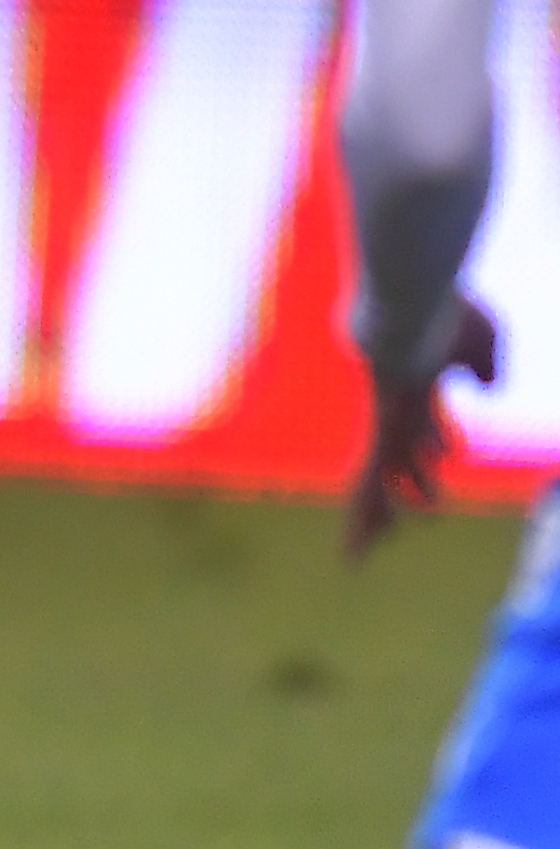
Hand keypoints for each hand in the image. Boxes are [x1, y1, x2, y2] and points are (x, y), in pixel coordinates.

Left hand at [349, 298, 501, 560]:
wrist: (410, 300)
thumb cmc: (448, 309)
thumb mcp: (482, 336)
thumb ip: (485, 360)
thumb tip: (485, 387)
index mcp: (418, 381)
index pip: (424, 420)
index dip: (437, 439)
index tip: (447, 450)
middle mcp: (395, 402)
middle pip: (389, 455)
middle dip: (390, 489)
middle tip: (381, 525)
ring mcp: (388, 416)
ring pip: (377, 474)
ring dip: (377, 512)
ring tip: (362, 549)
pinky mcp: (384, 428)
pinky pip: (373, 477)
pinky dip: (370, 510)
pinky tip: (368, 536)